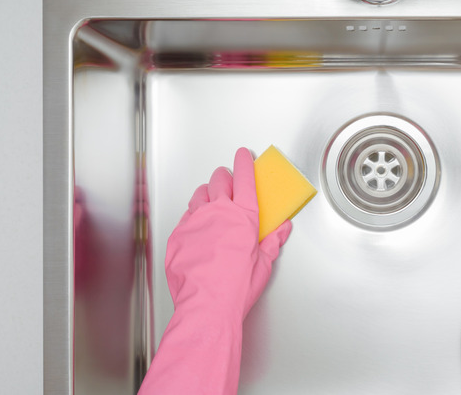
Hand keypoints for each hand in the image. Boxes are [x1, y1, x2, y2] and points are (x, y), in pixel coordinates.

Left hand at [166, 147, 291, 319]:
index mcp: (243, 217)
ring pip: (199, 195)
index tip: (243, 154)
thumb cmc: (237, 288)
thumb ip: (272, 242)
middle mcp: (217, 213)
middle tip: (228, 178)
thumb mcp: (263, 264)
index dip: (244, 163)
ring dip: (207, 193)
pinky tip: (198, 225)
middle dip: (224, 176)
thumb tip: (282, 229)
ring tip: (211, 199)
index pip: (245, 179)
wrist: (207, 306)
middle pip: (219, 181)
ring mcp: (194, 222)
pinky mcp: (178, 235)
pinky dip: (193, 216)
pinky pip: (185, 217)